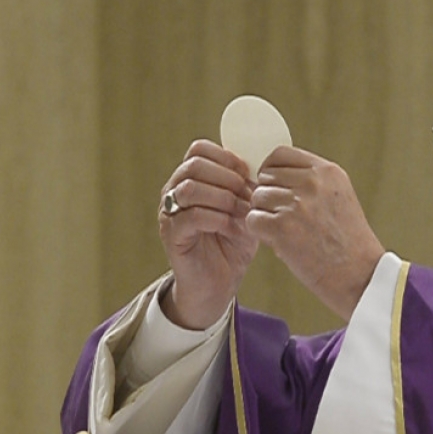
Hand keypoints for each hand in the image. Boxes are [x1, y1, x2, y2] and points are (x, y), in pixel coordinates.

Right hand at [158, 140, 257, 328]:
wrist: (219, 283)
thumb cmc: (232, 244)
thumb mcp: (245, 210)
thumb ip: (248, 188)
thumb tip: (263, 168)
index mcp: (191, 179)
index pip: (199, 149)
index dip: (227, 157)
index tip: (249, 174)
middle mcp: (175, 191)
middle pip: (195, 165)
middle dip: (228, 178)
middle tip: (249, 197)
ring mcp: (169, 212)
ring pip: (190, 188)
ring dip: (224, 198)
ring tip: (243, 214)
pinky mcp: (171, 234)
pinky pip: (190, 216)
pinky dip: (217, 219)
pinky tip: (232, 229)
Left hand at [246, 147, 384, 320]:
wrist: (360, 275)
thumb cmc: (349, 244)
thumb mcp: (340, 199)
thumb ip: (312, 183)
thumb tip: (272, 178)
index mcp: (328, 172)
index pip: (280, 154)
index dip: (271, 171)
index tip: (275, 188)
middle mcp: (312, 182)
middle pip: (266, 177)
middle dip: (269, 197)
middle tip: (284, 218)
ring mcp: (297, 204)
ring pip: (257, 198)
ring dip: (265, 216)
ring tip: (286, 233)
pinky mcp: (282, 227)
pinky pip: (253, 220)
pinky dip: (261, 233)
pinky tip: (279, 243)